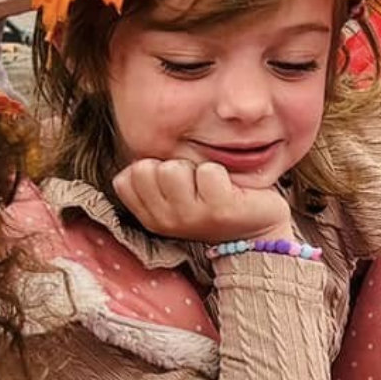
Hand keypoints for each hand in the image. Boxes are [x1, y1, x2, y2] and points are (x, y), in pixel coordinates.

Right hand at [113, 159, 296, 244]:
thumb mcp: (173, 194)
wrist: (256, 229)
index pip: (124, 180)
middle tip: (194, 182)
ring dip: (194, 167)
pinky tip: (228, 187)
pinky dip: (220, 171)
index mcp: (151, 217)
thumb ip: (151, 177)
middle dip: (172, 165)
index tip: (172, 183)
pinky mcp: (220, 210)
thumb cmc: (210, 201)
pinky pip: (208, 171)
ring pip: (173, 168)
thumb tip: (137, 150)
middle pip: (145, 169)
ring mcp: (192, 217)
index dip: (150, 169)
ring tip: (210, 185)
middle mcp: (166, 221)